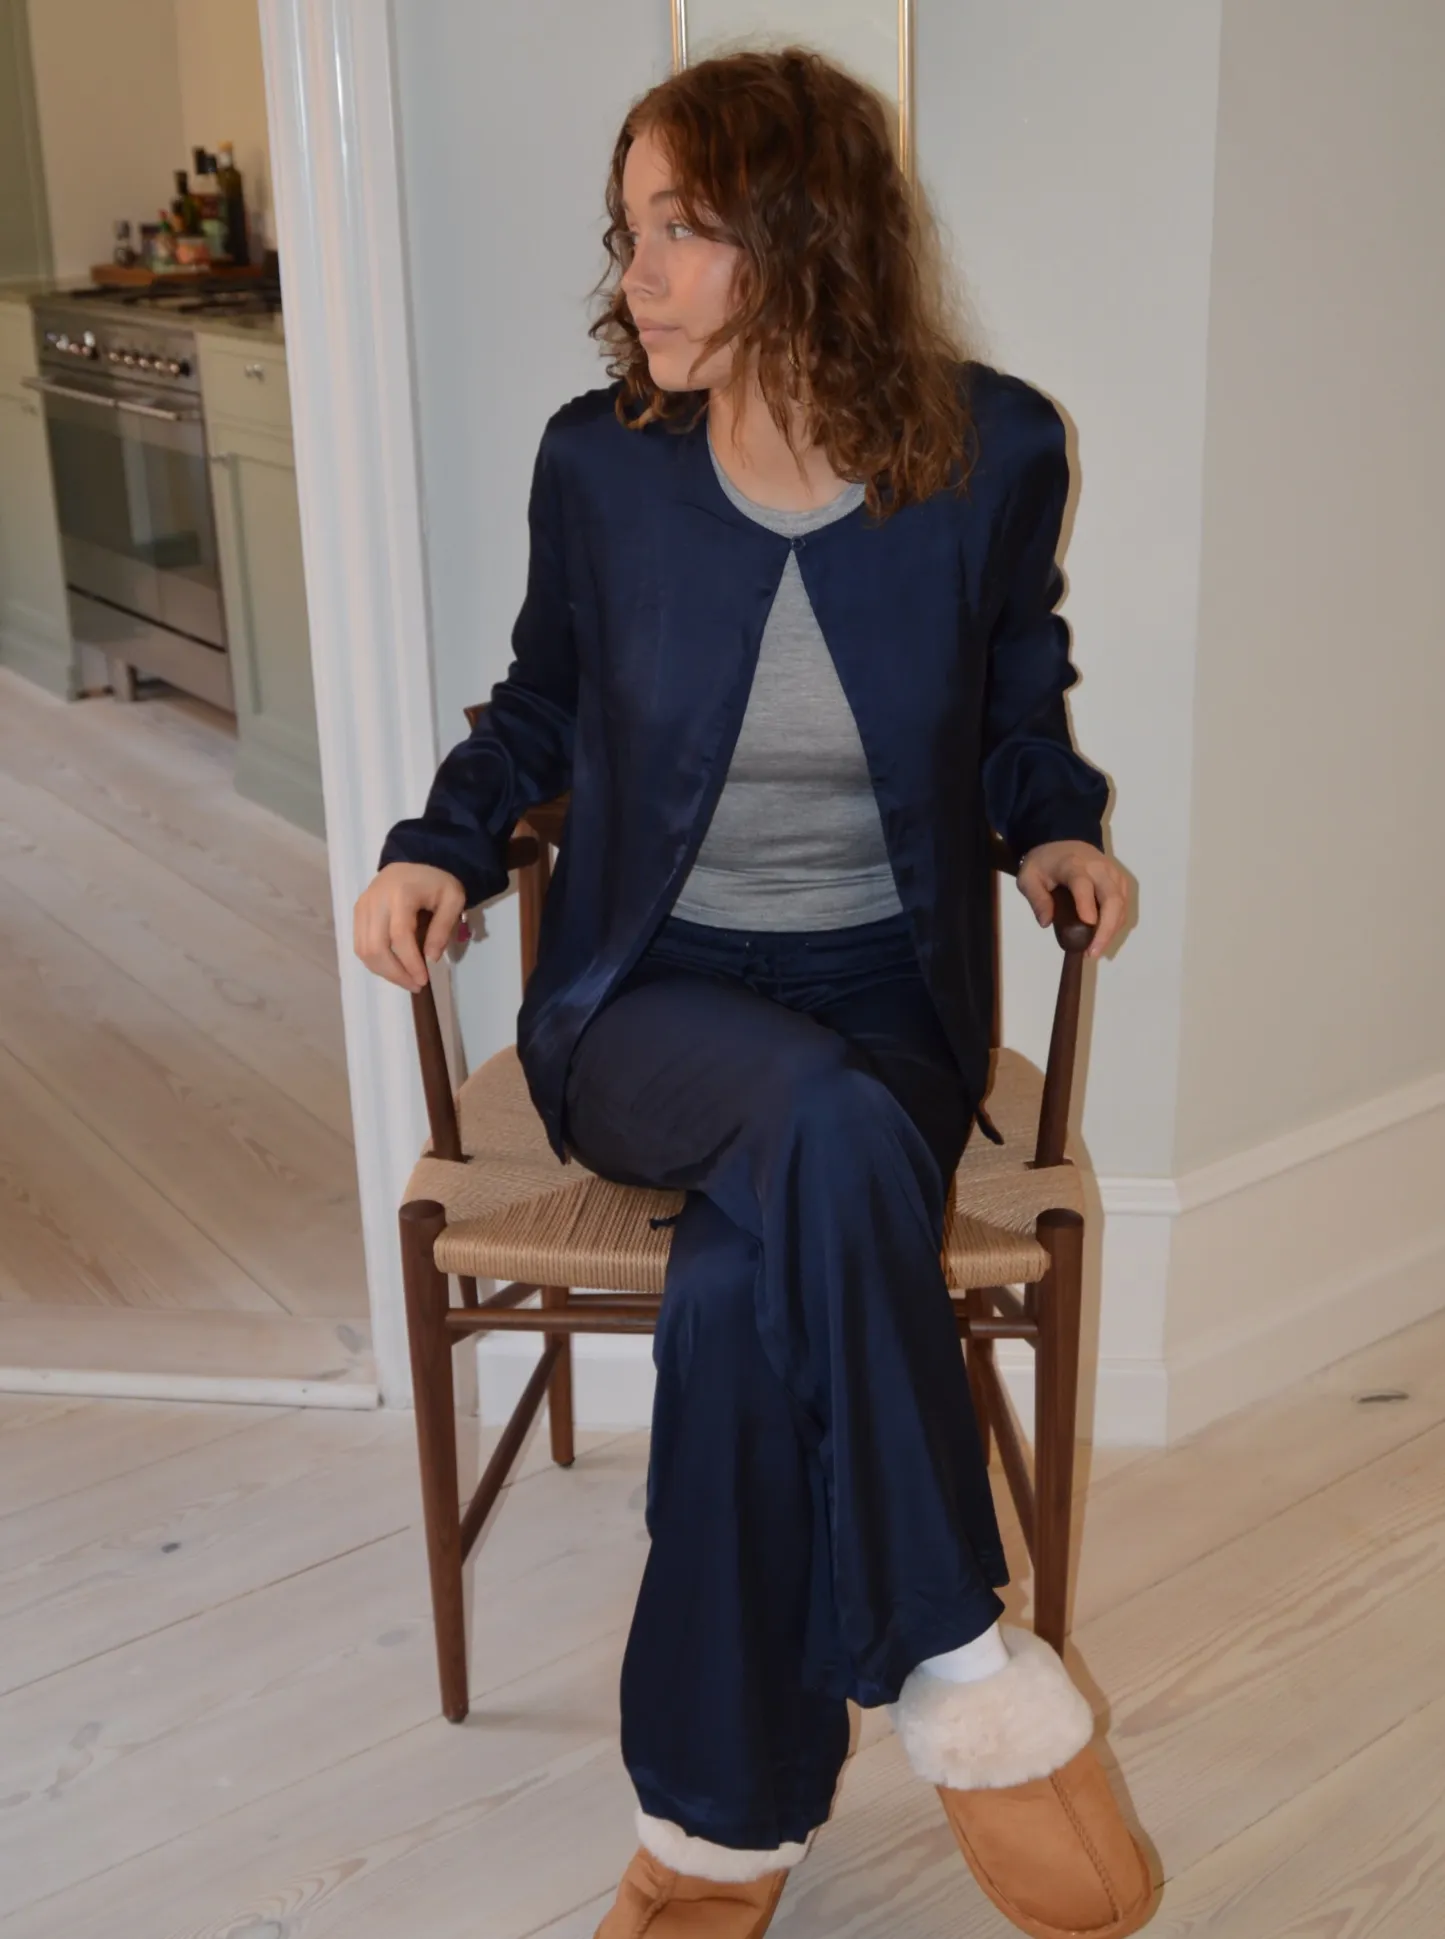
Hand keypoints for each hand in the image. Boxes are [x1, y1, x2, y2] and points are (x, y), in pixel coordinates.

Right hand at [353, 862, 467, 992]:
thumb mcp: (452, 900)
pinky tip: (393, 967)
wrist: (415, 858)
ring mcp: (363, 907)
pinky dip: (375, 961)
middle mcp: (375, 901)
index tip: (423, 980)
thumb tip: (430, 959)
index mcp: (401, 895)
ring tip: (405, 979)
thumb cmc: (436, 880)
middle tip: (414, 985)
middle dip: (395, 973)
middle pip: (375, 947)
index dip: (410, 963)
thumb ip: (443, 929)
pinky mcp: (358, 912)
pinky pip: (360, 944)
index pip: (399, 937)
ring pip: (363, 949)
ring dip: (383, 971)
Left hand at [1015, 841, 1128, 958]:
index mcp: (1073, 865)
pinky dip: (1115, 925)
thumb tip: (1046, 922)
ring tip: (1095, 950)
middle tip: (1093, 951)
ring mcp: (1113, 876)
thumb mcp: (1028, 877)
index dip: (1086, 904)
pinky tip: (1102, 939)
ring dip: (1112, 930)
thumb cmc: (1045, 863)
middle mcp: (1099, 869)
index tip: (1087, 924)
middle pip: (1112, 898)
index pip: (1083, 884)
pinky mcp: (1120, 883)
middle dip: (1106, 927)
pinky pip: (1123, 906)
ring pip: (1121, 905)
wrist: (1064, 841)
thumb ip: (1036, 898)